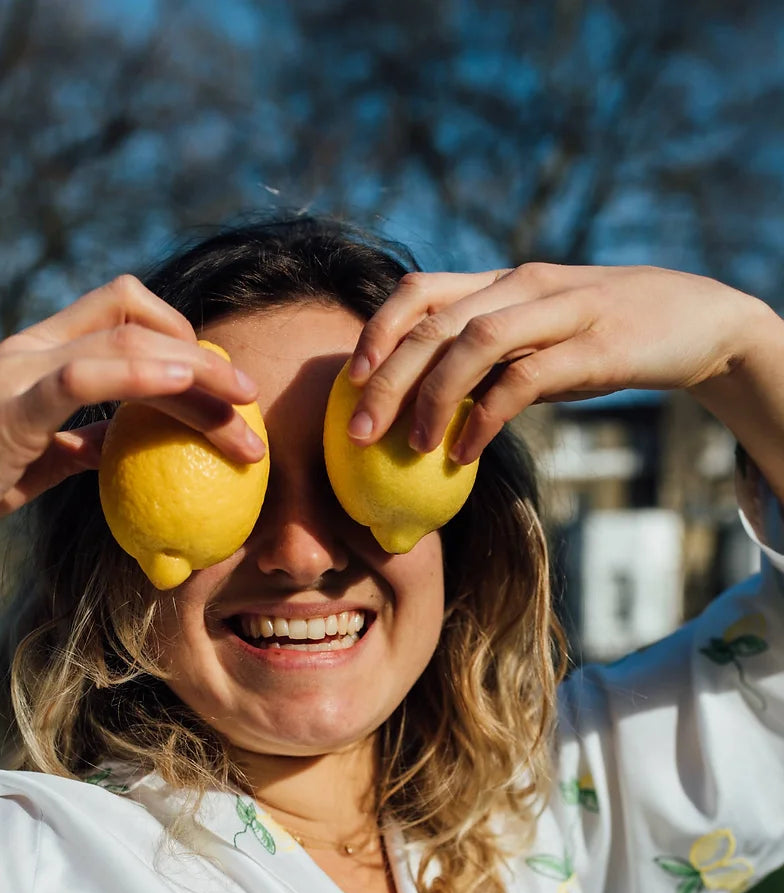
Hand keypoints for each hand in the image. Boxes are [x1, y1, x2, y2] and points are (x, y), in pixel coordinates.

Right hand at [0, 276, 265, 569]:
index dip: (179, 336)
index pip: (119, 312)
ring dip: (194, 375)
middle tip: (250, 405)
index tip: (218, 389)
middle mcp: (28, 350)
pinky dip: (141, 379)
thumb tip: (119, 443)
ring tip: (241, 416)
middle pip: (135, 318)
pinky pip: (84, 379)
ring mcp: (16, 372)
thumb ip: (74, 444)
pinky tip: (183, 396)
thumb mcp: (29, 462)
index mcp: (35, 357)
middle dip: (203, 356)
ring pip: (124, 342)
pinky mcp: (8, 409)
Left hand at [345, 263, 771, 463]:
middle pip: (435, 322)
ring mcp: (561, 312)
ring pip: (474, 342)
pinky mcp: (595, 347)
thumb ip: (493, 363)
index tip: (349, 379)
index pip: (421, 290)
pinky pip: (525, 380)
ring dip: (432, 397)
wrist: (700, 320)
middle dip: (386, 376)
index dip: (377, 330)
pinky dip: (487, 417)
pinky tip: (465, 454)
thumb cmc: (609, 337)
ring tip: (408, 447)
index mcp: (504, 282)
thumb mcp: (543, 339)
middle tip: (356, 431)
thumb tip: (434, 412)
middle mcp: (524, 286)